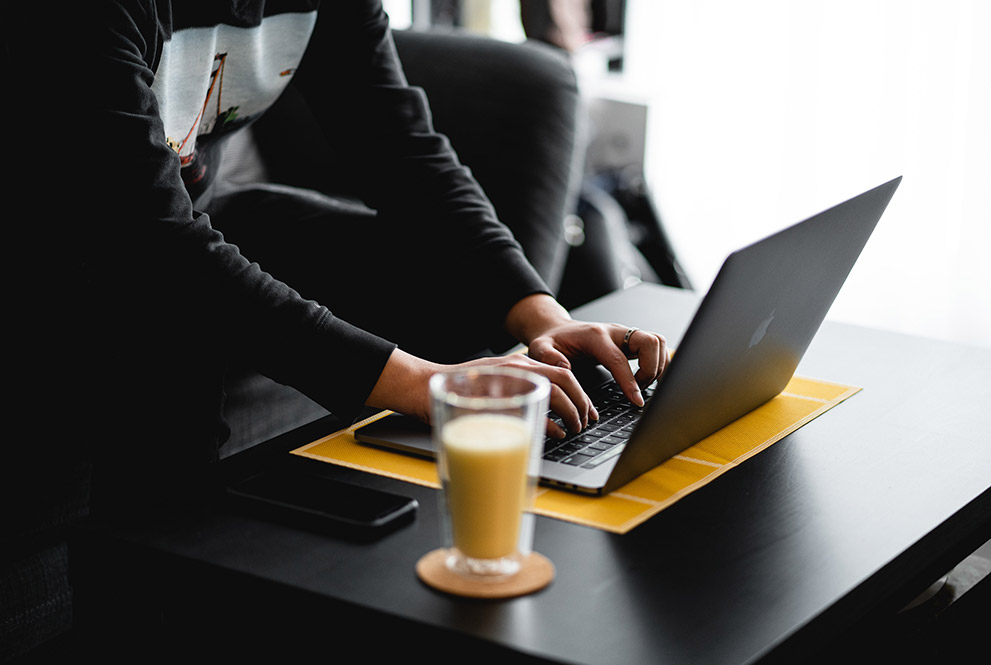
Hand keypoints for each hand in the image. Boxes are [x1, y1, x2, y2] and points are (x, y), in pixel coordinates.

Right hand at [365, 348, 594, 437]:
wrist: (422, 386)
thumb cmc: (457, 393)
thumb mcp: (493, 391)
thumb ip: (517, 398)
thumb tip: (547, 423)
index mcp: (518, 365)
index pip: (563, 371)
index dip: (581, 393)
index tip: (589, 412)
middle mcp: (517, 367)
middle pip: (566, 379)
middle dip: (583, 403)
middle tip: (587, 422)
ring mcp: (507, 379)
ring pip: (556, 391)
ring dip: (572, 413)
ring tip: (575, 429)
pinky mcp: (497, 395)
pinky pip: (534, 407)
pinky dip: (551, 423)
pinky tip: (557, 433)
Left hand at [504, 294, 668, 430]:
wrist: (557, 331)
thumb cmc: (552, 342)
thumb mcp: (540, 348)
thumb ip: (548, 357)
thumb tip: (565, 369)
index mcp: (595, 336)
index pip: (619, 359)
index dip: (630, 382)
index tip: (637, 401)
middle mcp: (615, 332)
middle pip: (650, 342)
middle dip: (651, 369)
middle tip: (639, 389)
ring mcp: (625, 334)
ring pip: (658, 342)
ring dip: (657, 366)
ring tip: (642, 385)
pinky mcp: (631, 340)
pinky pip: (656, 346)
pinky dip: (659, 363)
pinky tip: (648, 379)